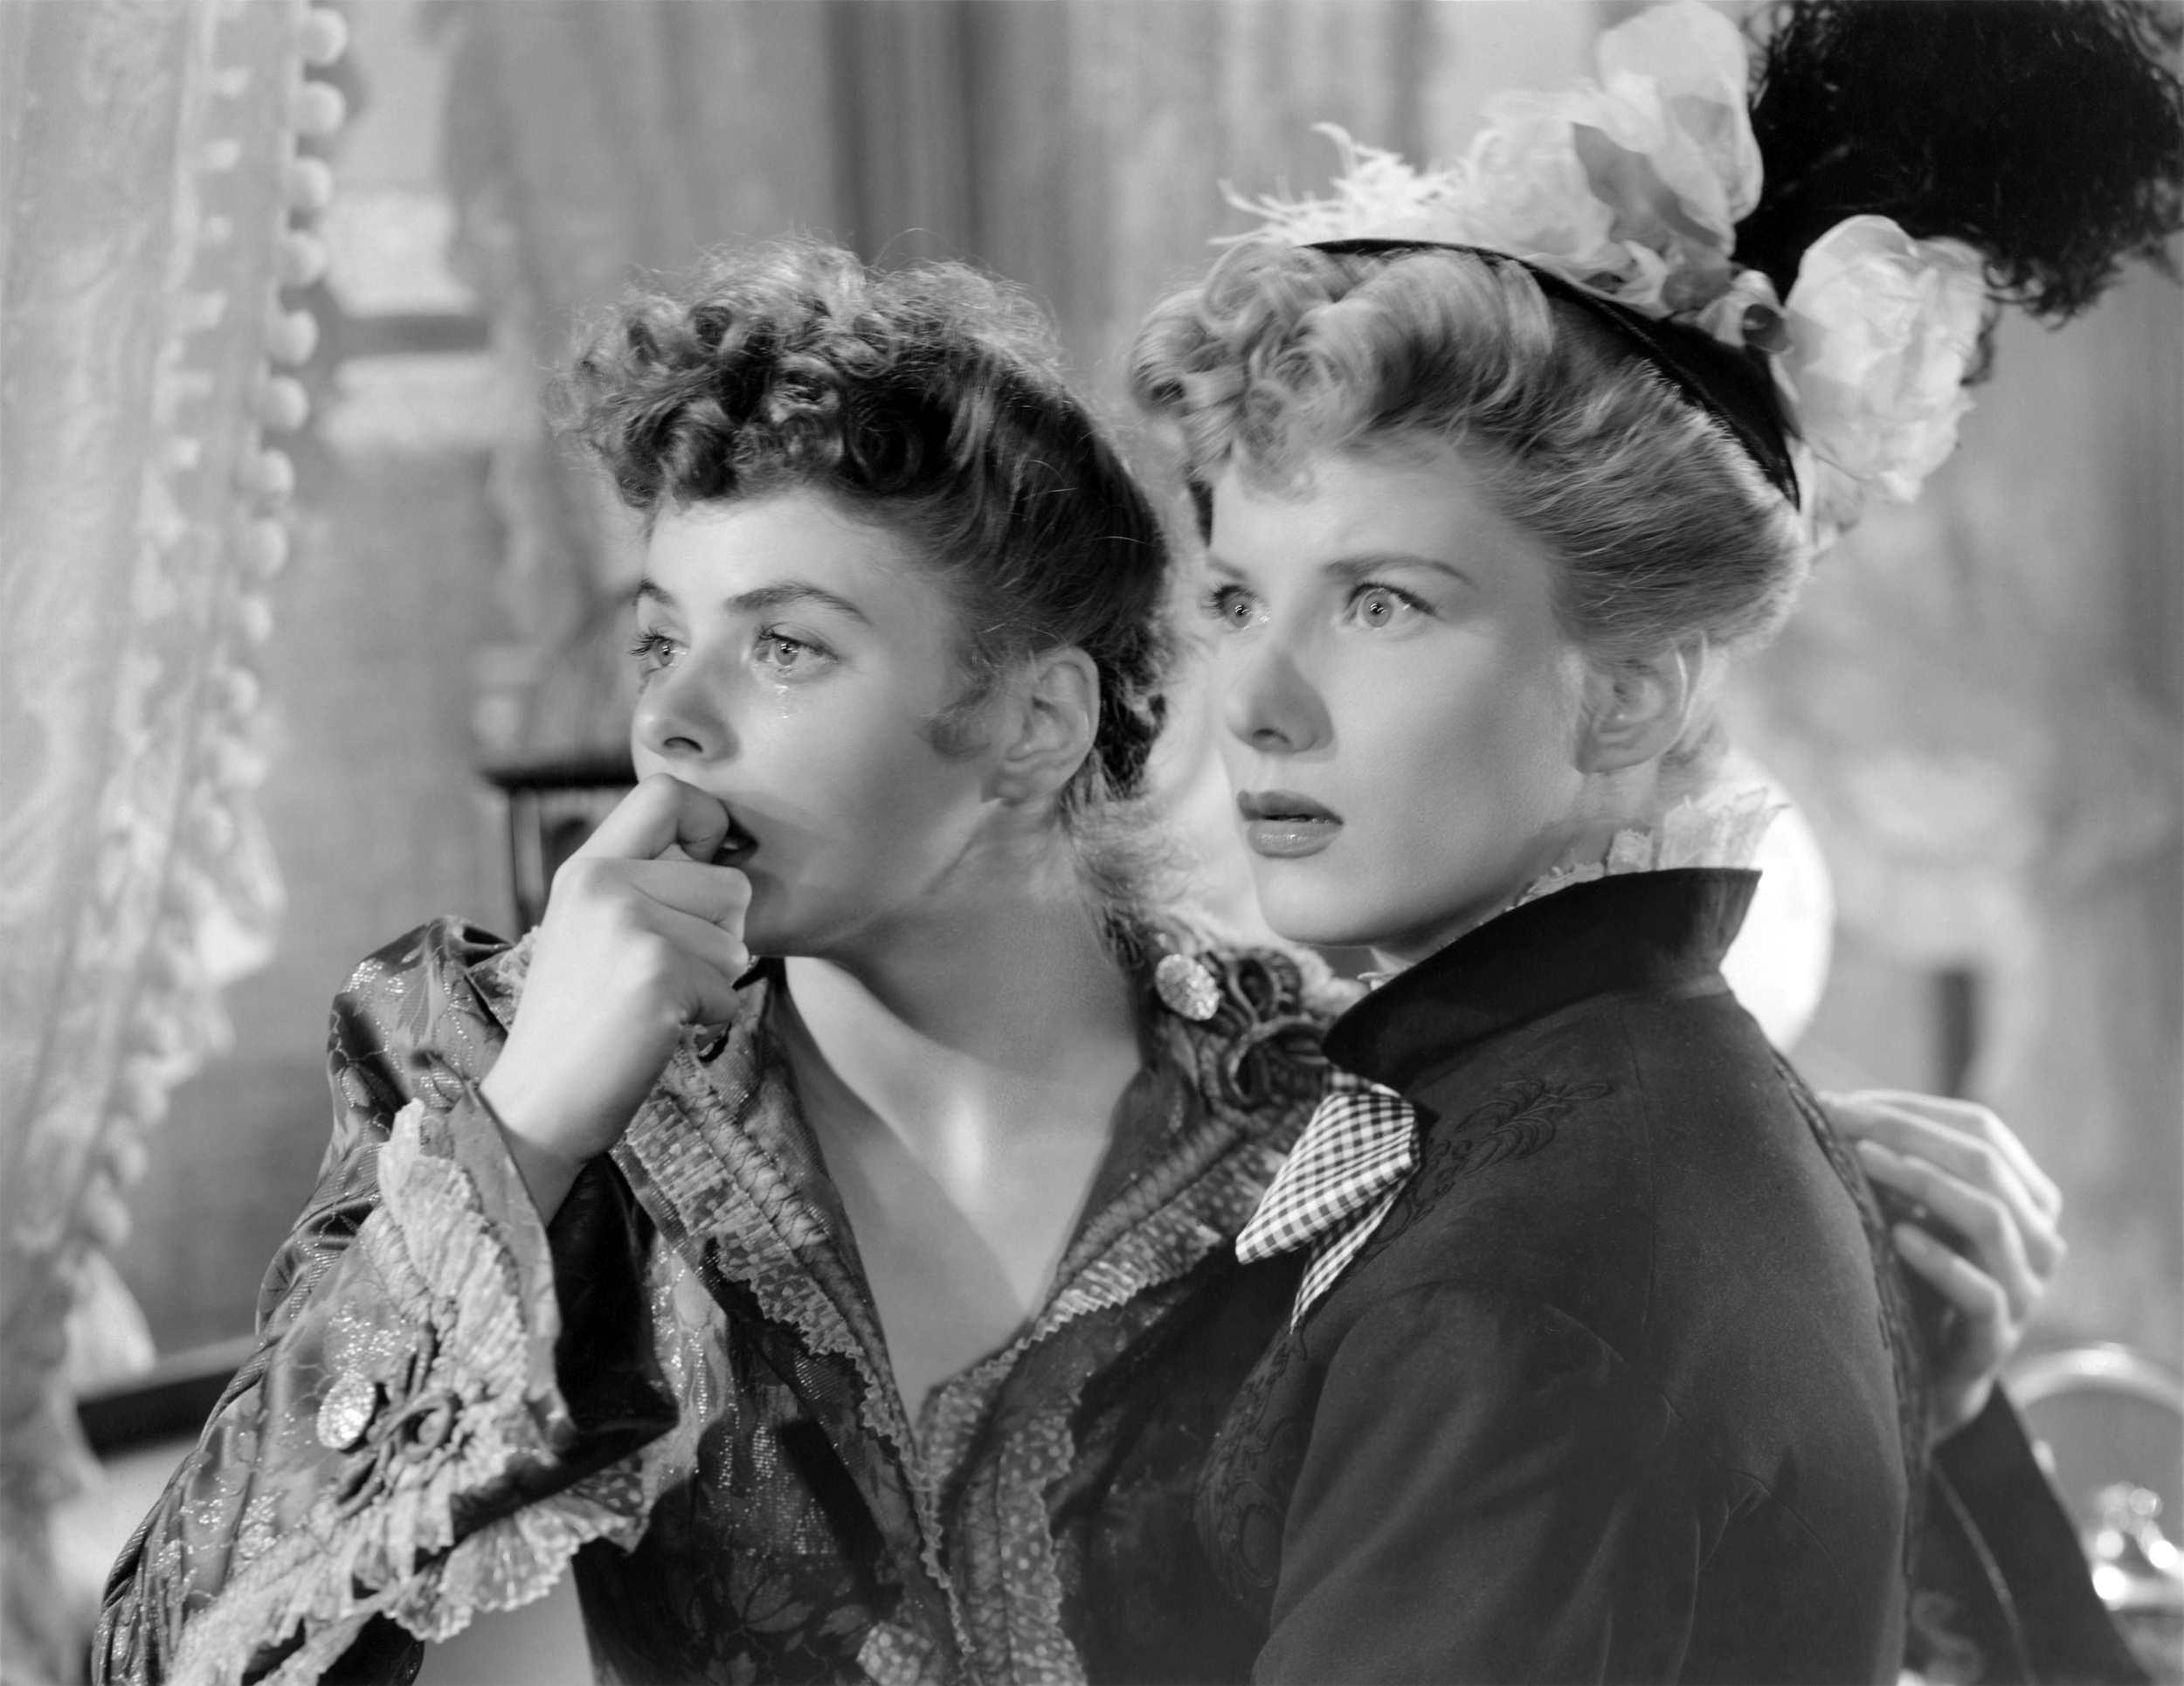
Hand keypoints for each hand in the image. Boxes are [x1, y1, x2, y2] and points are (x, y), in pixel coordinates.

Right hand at [481, 774, 751, 1220]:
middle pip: (731, 882)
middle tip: (661, 973)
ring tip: (651, 1002)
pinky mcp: (658, 973)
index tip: (700, 872)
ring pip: (737, 938)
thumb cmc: (581, 1021)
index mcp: (586, 865)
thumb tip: (727, 848)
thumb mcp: (594, 925)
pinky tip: (655, 1030)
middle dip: (720, 934)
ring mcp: (629, 925)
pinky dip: (708, 1018)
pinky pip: (731, 988)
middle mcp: (603, 881)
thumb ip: (643, 880)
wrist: (537, 1103)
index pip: (669, 793)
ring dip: (713, 980)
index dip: (708, 825)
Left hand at [1825, 1090, 2065, 1441]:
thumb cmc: (1913, 1278)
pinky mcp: (1996, 1340)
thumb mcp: (1909, 1212)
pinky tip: (1897, 1236)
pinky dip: (1939, 1259)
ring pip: (1991, 1220)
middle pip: (1986, 1165)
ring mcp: (2024, 1293)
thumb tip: (1828, 1104)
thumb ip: (1893, 1164)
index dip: (1912, 1109)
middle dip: (1908, 1133)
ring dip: (1922, 1181)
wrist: (1924, 1376)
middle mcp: (2038, 1241)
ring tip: (1865, 1160)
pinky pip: (1981, 1294)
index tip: (1842, 1103)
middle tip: (1841, 1120)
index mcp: (2027, 1199)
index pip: (1982, 1130)